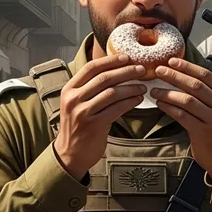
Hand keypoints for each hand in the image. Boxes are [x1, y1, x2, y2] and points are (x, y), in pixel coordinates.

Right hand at [53, 54, 147, 180]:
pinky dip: (130, 102)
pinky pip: (116, 109)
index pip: (91, 68)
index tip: (126, 57)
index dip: (110, 60)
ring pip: (112, 92)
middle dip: (125, 71)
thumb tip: (116, 71)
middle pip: (104, 78)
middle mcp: (74, 99)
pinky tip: (138, 100)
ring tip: (143, 86)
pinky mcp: (94, 125)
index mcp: (69, 89)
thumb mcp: (75, 103)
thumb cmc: (77, 126)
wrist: (70, 154)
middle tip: (141, 69)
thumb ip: (89, 88)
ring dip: (131, 87)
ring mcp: (83, 112)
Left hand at [152, 58, 211, 183]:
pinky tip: (160, 103)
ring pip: (187, 100)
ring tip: (154, 89)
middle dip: (174, 76)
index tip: (172, 61)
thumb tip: (182, 75)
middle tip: (159, 70)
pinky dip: (169, 108)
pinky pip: (182, 116)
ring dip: (168, 92)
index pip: (206, 75)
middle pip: (195, 85)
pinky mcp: (203, 132)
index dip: (187, 66)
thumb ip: (208, 93)